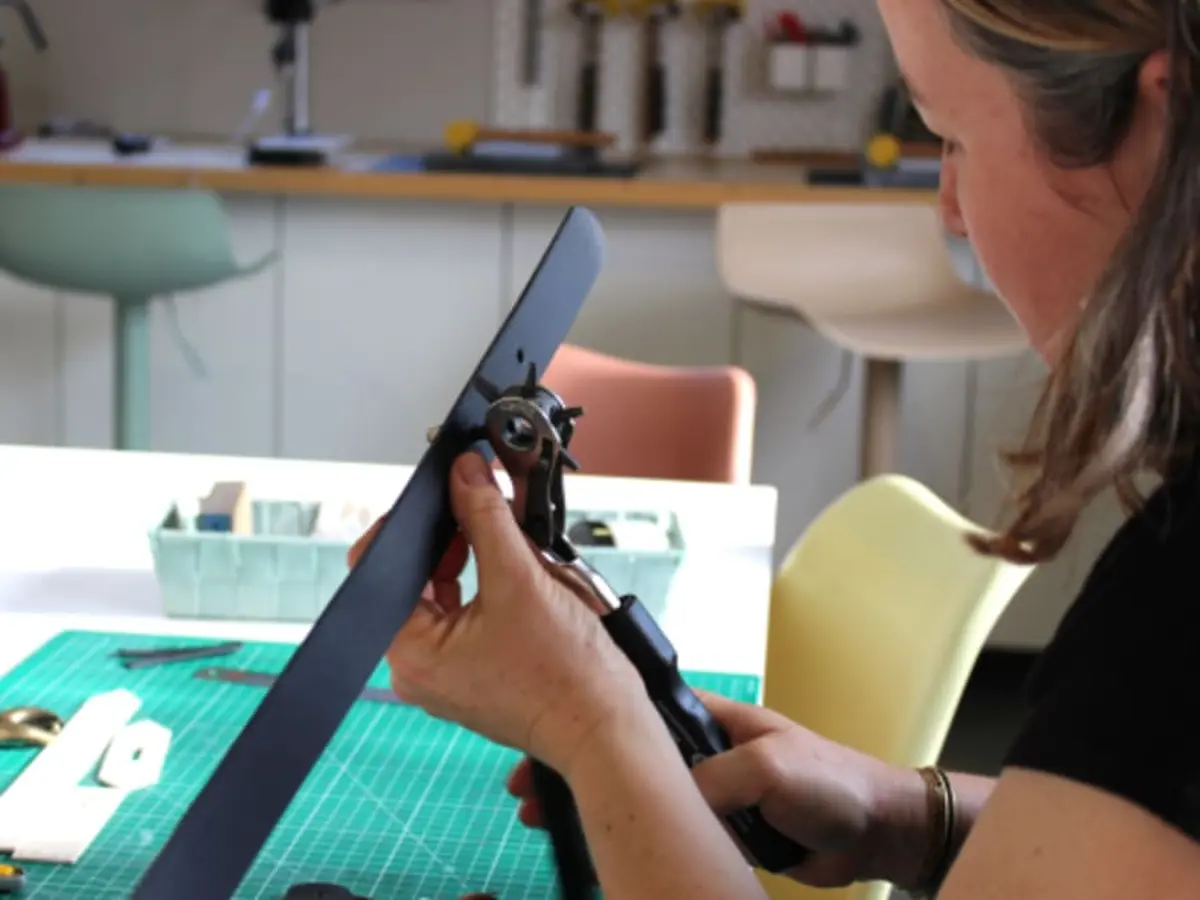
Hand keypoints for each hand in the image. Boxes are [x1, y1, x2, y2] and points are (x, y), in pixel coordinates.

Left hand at [348, 451, 647, 775]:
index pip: (381, 567)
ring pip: (450, 596)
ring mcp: (450, 674)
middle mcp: (421, 668)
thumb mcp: (520, 578)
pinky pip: (473, 617)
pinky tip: (527, 578)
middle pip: (419, 578)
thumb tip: (467, 474)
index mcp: (410, 652)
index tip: (444, 494)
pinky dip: (495, 590)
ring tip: (519, 553)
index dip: (409, 521)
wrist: (608, 727)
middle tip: (489, 509)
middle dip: (457, 539)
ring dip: (481, 562)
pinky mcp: (478, 675)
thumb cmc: (566, 678)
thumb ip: (486, 516)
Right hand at [504, 690, 922, 888]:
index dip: (591, 723)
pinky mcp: (718, 834)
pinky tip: (597, 846)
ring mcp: (709, 795)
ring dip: (597, 807)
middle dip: (577, 769)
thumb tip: (664, 800)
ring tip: (544, 819)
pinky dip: (634, 839)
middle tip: (527, 789)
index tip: (547, 742)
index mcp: (712, 721)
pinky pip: (668, 835)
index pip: (638, 714)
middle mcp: (703, 753)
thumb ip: (715, 777)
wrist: (878, 832)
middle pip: (626, 758)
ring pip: (641, 799)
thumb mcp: (770, 767)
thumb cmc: (832, 781)